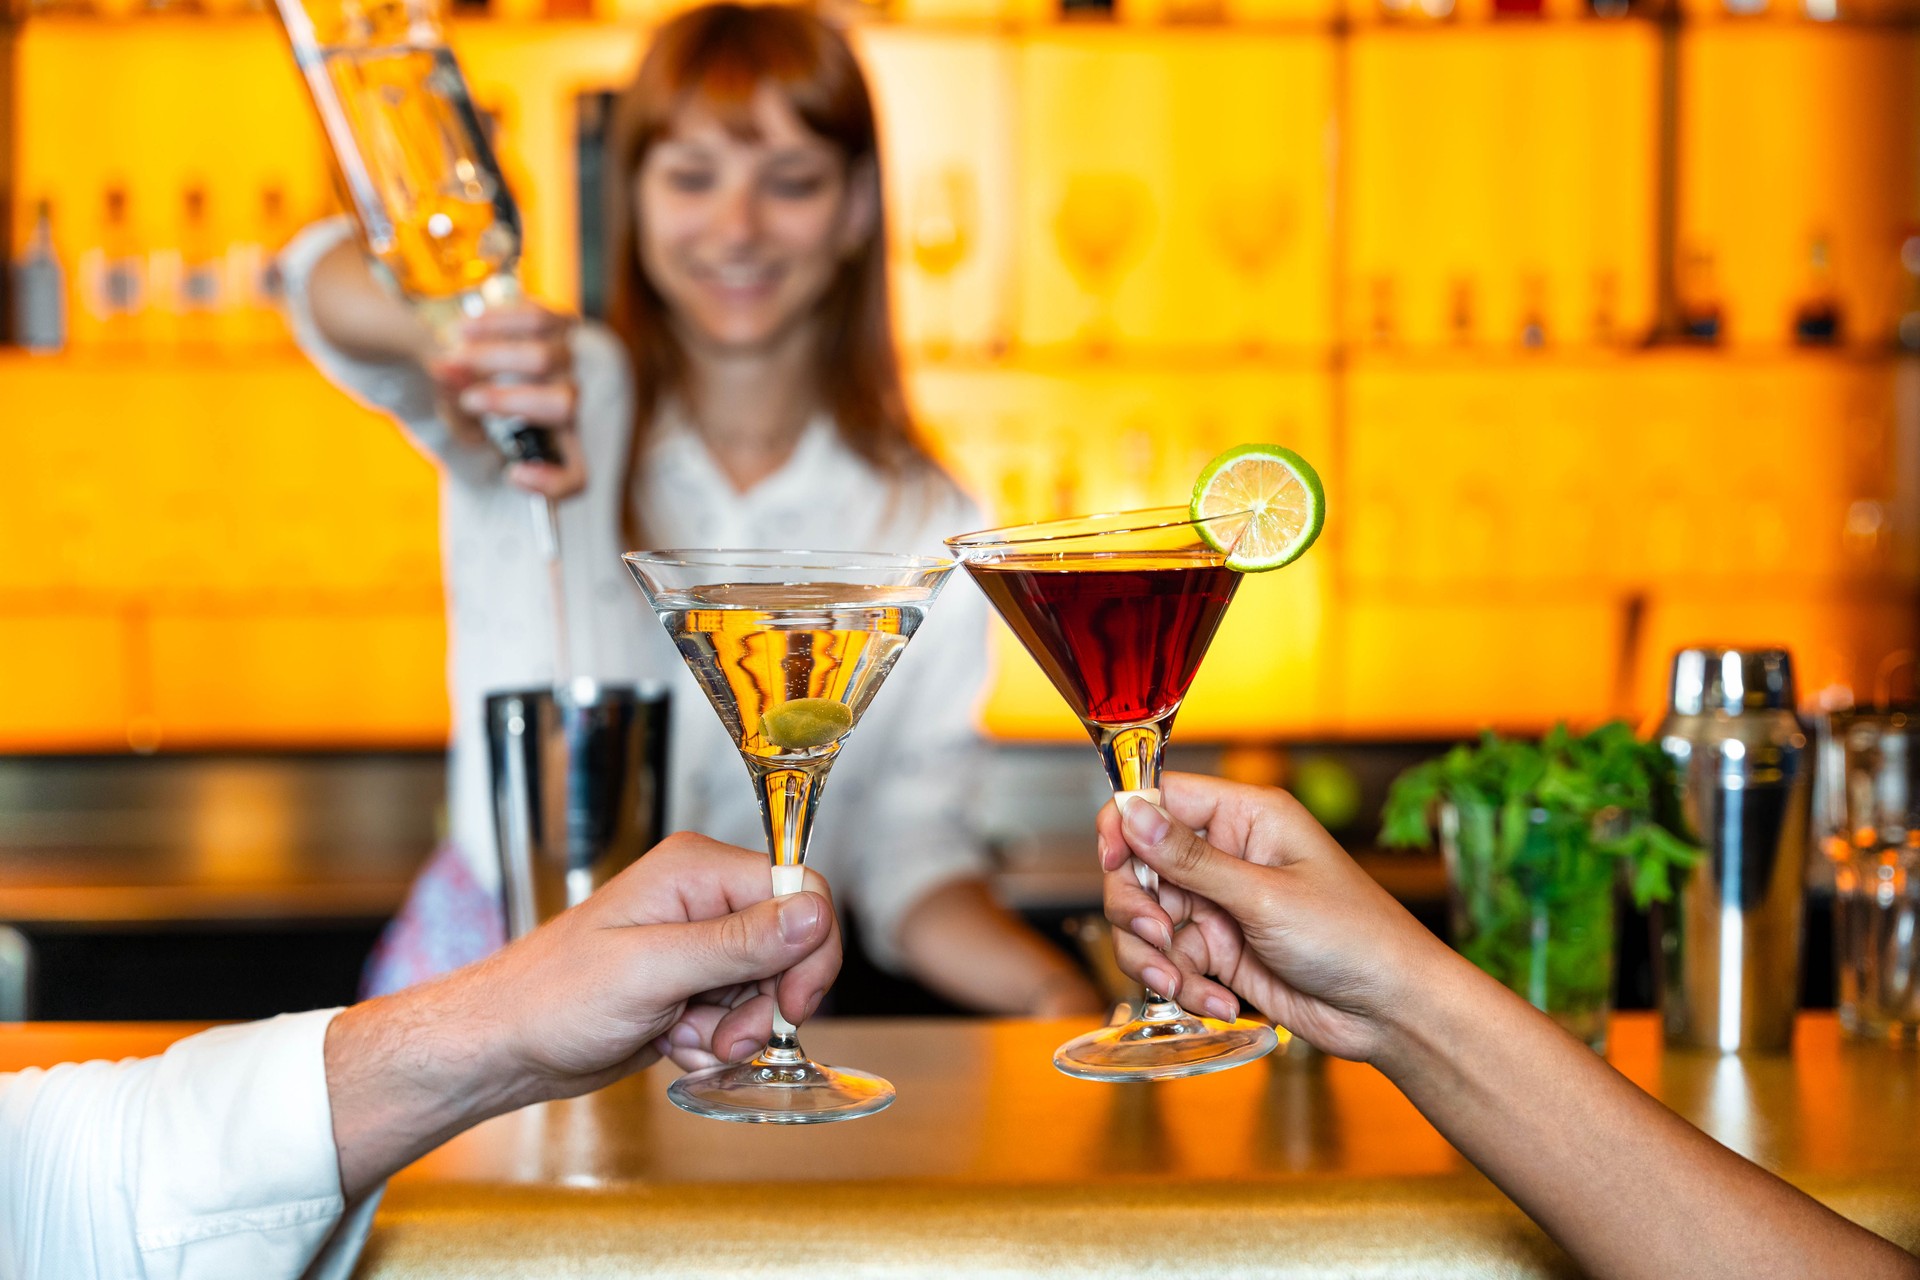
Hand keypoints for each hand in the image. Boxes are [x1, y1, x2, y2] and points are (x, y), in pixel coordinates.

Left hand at [324, 833, 838, 1195]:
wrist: (505, 1046)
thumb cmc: (550, 998)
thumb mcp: (651, 970)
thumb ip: (739, 943)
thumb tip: (813, 913)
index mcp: (696, 870)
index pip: (799, 890)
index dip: (809, 949)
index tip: (791, 1002)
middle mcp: (703, 899)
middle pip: (791, 946)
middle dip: (767, 1003)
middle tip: (727, 1034)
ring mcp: (698, 944)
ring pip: (768, 989)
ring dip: (737, 1030)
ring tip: (683, 1038)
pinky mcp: (691, 985)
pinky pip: (739, 1016)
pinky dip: (716, 1043)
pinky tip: (674, 1044)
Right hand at [425, 304, 587, 499]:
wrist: (526, 360)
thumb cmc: (503, 410)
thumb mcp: (482, 429)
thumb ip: (462, 418)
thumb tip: (444, 379)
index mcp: (581, 443)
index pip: (578, 474)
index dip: (551, 482)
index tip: (513, 475)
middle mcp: (592, 400)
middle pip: (560, 403)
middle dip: (506, 403)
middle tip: (466, 401)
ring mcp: (583, 359)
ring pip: (541, 359)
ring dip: (491, 361)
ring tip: (450, 359)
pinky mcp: (567, 322)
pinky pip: (536, 319)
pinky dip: (496, 324)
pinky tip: (465, 330)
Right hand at [1097, 772, 1455, 1062]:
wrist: (1389, 1012)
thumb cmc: (1354, 937)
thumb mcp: (1265, 896)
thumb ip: (1190, 859)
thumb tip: (1131, 813)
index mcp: (1246, 817)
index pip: (1161, 799)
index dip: (1126, 827)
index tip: (1113, 864)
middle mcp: (1227, 855)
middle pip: (1140, 864)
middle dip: (1136, 907)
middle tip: (1155, 938)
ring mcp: (1220, 904)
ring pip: (1146, 918)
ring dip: (1154, 957)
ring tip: (1182, 982)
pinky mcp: (1219, 950)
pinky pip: (1169, 960)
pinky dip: (1182, 984)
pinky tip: (1218, 1000)